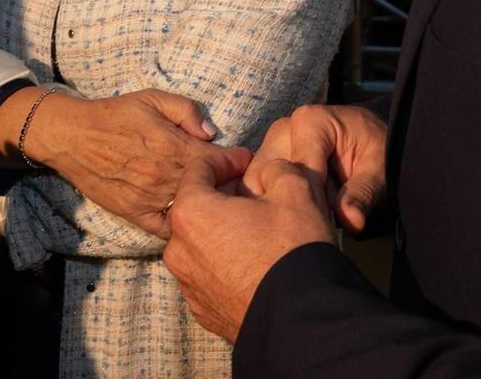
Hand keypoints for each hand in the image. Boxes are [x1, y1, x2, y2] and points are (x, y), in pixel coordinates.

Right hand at [22, 89, 232, 236]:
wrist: (74, 137)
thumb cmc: (116, 114)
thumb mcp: (154, 98)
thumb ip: (187, 111)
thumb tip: (212, 132)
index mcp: (173, 146)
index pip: (220, 161)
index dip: (237, 160)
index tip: (244, 159)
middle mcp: (165, 176)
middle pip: (211, 188)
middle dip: (228, 183)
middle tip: (237, 180)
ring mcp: (150, 199)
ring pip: (191, 208)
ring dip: (208, 204)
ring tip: (216, 197)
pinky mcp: (135, 214)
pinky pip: (167, 228)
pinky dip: (181, 224)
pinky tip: (187, 214)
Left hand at [164, 150, 334, 342]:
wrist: (302, 320)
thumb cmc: (293, 249)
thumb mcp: (294, 190)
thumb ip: (276, 168)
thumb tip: (269, 172)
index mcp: (191, 213)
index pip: (199, 170)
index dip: (226, 159)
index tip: (248, 161)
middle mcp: (178, 250)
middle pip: (197, 208)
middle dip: (224, 197)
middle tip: (256, 195)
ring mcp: (188, 285)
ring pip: (202, 243)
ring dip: (224, 231)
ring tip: (258, 231)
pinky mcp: (202, 310)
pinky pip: (209, 274)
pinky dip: (226, 262)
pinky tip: (255, 263)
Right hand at [245, 103, 389, 231]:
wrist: (374, 144)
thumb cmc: (378, 154)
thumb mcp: (379, 174)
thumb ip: (362, 195)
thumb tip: (352, 221)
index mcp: (309, 121)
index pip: (296, 170)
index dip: (314, 199)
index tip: (330, 219)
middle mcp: (283, 128)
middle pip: (268, 177)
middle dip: (292, 202)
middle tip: (320, 218)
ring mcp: (272, 144)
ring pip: (258, 185)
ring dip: (282, 203)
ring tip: (312, 211)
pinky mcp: (268, 160)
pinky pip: (259, 187)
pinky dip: (276, 202)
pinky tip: (298, 209)